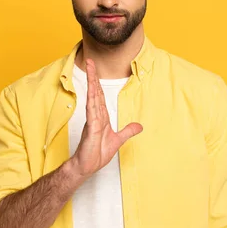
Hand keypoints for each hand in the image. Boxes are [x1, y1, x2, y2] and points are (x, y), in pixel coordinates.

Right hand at [71, 58, 142, 176]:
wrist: (87, 166)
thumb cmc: (96, 154)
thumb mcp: (118, 140)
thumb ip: (128, 131)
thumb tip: (139, 126)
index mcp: (101, 116)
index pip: (99, 95)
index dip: (97, 81)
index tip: (95, 69)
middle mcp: (95, 115)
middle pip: (95, 91)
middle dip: (93, 76)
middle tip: (90, 61)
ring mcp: (92, 120)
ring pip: (92, 97)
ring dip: (91, 82)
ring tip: (89, 68)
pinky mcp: (91, 128)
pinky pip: (92, 111)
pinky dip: (92, 100)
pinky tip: (92, 91)